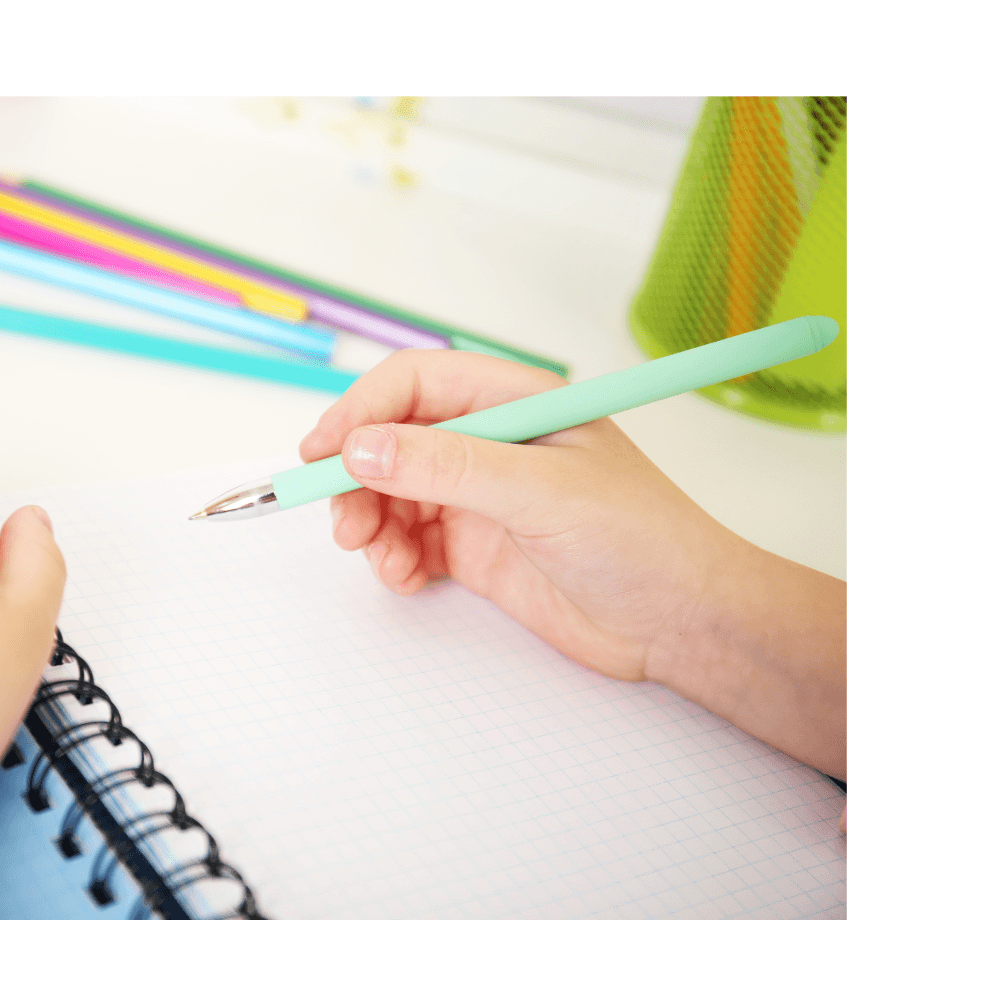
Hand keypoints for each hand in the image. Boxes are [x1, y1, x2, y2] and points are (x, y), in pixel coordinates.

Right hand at [298, 351, 844, 775]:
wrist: (681, 622)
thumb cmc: (641, 540)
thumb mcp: (539, 495)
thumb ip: (447, 468)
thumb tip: (364, 449)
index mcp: (515, 401)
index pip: (415, 384)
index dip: (362, 412)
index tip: (325, 454)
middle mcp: (492, 442)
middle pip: (391, 439)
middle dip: (357, 478)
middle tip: (344, 523)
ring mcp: (482, 495)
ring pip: (392, 493)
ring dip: (371, 522)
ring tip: (381, 559)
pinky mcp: (478, 546)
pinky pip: (409, 540)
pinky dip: (392, 558)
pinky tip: (406, 577)